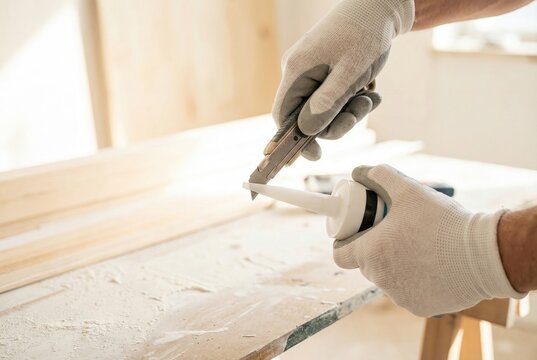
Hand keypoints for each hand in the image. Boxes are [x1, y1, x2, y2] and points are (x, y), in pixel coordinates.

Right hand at [272, 0, 414, 159]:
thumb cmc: (366, 33)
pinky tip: (369, 90)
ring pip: (324, 110)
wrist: (382, 6)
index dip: (294, 140)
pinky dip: (352, 101)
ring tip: (370, 96)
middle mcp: (300, 73)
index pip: (282, 116)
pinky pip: (334, 99)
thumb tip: (307, 131)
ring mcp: (313, 72)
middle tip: (360, 111)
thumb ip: (327, 103)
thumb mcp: (350, 72)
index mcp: (297, 71)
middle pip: (307, 117)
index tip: (315, 154)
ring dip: (349, 111)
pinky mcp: (327, 73)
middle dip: (336, 121)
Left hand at [333, 165, 524, 316]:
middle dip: (375, 249)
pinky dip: (415, 281)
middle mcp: (380, 279)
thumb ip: (380, 176)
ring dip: (394, 265)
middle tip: (393, 233)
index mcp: (370, 253)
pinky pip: (409, 292)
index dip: (344, 242)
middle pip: (366, 264)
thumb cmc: (442, 222)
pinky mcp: (420, 307)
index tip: (355, 233)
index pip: (340, 255)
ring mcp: (400, 296)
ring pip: (388, 278)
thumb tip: (358, 171)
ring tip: (416, 247)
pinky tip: (429, 266)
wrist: (483, 255)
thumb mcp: (409, 189)